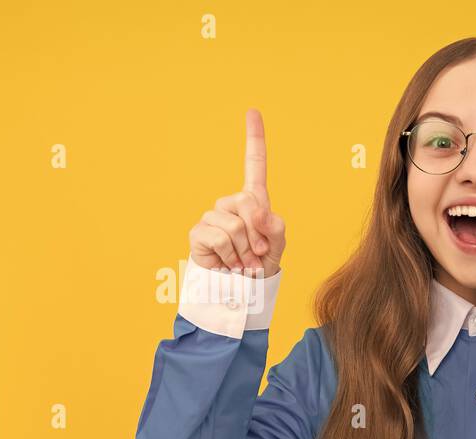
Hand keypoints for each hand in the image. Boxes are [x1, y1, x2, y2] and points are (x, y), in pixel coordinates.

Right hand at [188, 108, 285, 277]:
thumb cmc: (259, 266)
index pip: (254, 164)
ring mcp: (212, 217)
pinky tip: (228, 263)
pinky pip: (221, 238)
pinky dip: (230, 256)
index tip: (252, 111)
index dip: (254, 138)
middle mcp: (230, 204)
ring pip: (235, 225)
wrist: (239, 291)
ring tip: (243, 262)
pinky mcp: (199, 233)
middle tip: (257, 254)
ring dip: (245, 250)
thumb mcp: (277, 245)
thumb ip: (274, 227)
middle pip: (247, 202)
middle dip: (258, 233)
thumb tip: (257, 213)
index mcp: (252, 200)